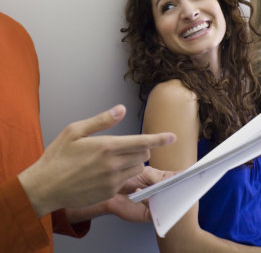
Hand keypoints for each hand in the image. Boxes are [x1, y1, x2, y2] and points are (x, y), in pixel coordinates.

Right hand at [18, 105, 175, 217]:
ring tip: (114, 159)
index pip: (141, 142)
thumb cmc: (58, 156)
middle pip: (143, 155)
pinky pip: (126, 182)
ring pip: (137, 169)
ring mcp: (112, 181)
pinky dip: (123, 174)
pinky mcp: (108, 193)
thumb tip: (121, 109)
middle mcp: (112, 165)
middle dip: (141, 148)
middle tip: (126, 145)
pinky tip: (105, 172)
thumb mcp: (75, 130)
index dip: (160, 139)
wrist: (45, 187)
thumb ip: (102, 120)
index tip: (172, 137)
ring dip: (133, 161)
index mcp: (106, 146)